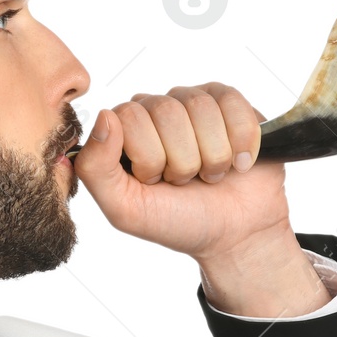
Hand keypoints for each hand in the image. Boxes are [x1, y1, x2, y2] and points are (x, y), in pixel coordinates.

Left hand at [72, 82, 293, 262]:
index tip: (157, 182)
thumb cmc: (179, 221)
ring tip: (211, 174)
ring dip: (213, 154)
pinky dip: (241, 141)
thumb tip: (104, 117)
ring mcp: (191, 102)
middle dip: (183, 160)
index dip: (150, 158)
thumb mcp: (126, 209)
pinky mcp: (228, 102)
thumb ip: (96, 168)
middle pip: (166, 111)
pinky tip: (238, 162)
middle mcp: (154, 109)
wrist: (237, 234)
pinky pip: (232, 102)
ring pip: (200, 106)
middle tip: (186, 181)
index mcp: (123, 130)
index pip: (129, 118)